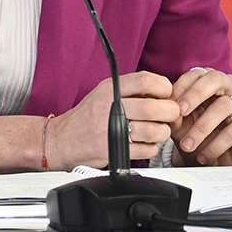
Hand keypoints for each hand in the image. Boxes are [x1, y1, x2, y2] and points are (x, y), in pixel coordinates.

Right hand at [48, 72, 181, 167]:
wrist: (61, 140)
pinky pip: (149, 150)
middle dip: (170, 114)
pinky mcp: (116, 151)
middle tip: (168, 116)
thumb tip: (165, 93)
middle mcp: (110, 107)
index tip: (165, 95)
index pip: (146, 80)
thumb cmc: (87, 117)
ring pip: (156, 131)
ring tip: (154, 131)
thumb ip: (130, 91)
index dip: (164, 88)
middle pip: (156, 108)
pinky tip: (142, 143)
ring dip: (162, 133)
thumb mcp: (103, 94)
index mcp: (109, 89)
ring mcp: (112, 130)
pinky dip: (152, 148)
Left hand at [170, 66, 231, 164]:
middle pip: (214, 80)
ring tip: (188, 145)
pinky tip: (205, 155)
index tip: (168, 103)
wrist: (220, 160)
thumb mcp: (182, 124)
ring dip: (202, 128)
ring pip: (223, 106)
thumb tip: (167, 109)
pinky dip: (217, 144)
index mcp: (208, 79)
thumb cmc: (199, 135)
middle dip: (194, 95)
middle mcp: (229, 84)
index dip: (180, 87)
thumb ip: (175, 114)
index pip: (194, 74)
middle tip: (180, 113)